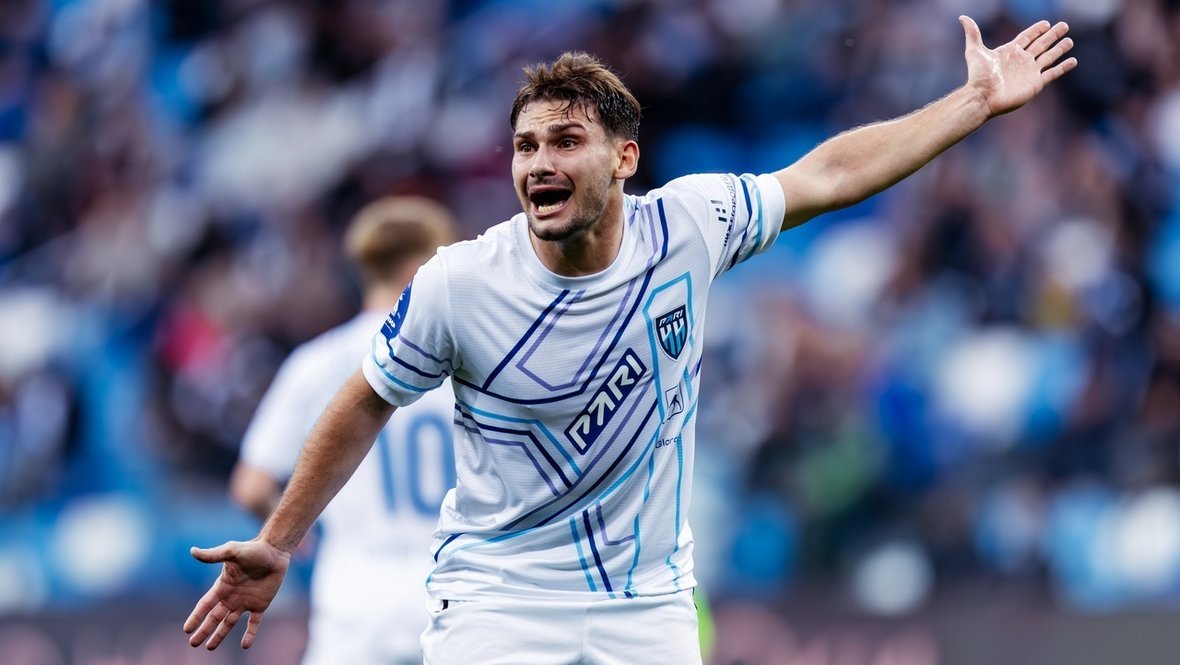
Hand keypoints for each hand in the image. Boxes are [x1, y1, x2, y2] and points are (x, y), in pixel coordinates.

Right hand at [183, 539, 290, 649]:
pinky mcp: (260, 604)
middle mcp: (231, 597)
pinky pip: (254, 623)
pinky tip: (245, 645)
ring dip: (220, 635)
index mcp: (222, 587)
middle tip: (193, 643)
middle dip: (204, 630)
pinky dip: (250, 634)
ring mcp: (245, 602)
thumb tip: (192, 551)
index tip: (186, 629)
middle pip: (214, 618)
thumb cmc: (253, 549)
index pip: (205, 605)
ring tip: (210, 647)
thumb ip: (213, 555)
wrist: (275, 551)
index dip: (196, 617)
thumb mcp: (232, 551)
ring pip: (229, 623)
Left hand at [961, 16, 1076, 117]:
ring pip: (1049, 57)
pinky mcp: (1036, 83)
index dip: (1036, 30)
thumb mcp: (974, 51)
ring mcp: (1030, 72)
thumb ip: (972, 33)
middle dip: (1052, 35)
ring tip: (1069, 41)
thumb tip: (962, 17)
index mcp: (1010, 51)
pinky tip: (1073, 61)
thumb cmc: (978, 76)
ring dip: (1060, 49)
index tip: (1046, 23)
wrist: (983, 97)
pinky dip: (1063, 67)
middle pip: (1041, 44)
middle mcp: (1022, 60)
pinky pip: (1053, 73)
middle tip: (1064, 25)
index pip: (1027, 37)